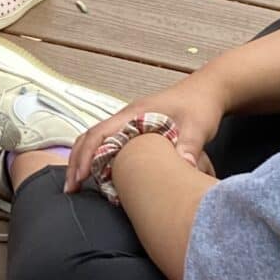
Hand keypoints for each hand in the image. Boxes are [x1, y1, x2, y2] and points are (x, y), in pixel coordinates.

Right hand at [65, 79, 229, 193]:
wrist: (208, 91)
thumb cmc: (200, 105)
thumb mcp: (198, 126)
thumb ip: (190, 146)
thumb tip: (182, 166)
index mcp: (135, 114)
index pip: (100, 133)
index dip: (86, 155)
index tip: (80, 178)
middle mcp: (127, 117)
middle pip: (90, 137)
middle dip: (76, 161)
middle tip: (71, 189)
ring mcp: (130, 123)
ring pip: (97, 140)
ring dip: (84, 160)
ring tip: (78, 185)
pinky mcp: (136, 129)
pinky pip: (108, 143)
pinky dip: (97, 158)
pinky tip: (100, 176)